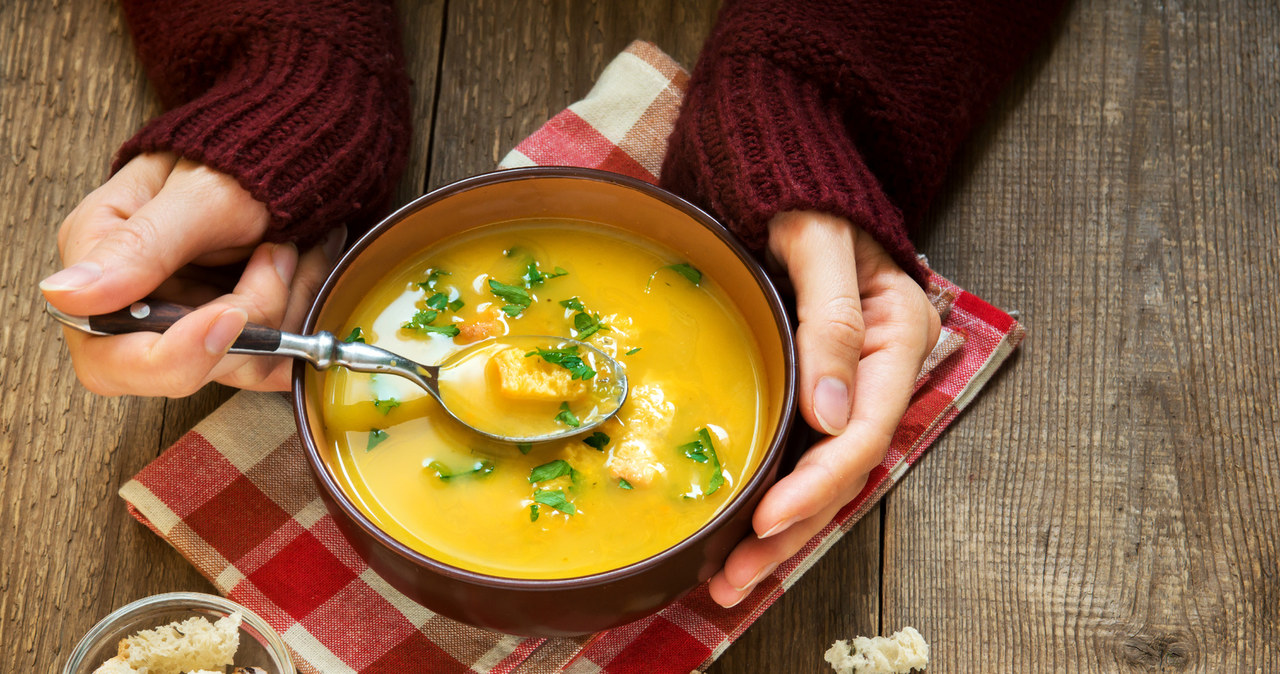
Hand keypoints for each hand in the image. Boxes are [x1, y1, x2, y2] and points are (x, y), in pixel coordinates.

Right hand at [40, 152, 344, 395]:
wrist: (283, 149)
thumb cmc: (233, 159)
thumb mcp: (198, 193)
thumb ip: (140, 246)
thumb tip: (65, 295)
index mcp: (101, 265)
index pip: (109, 356)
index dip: (176, 355)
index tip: (232, 314)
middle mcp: (136, 305)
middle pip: (180, 372)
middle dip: (248, 320)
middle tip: (279, 255)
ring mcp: (190, 326)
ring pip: (240, 364)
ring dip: (286, 302)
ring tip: (292, 244)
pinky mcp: (235, 336)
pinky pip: (275, 357)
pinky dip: (302, 312)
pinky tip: (303, 263)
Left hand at [710, 211, 940, 606]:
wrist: (790, 173)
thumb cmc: (807, 195)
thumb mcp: (819, 243)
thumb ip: (830, 320)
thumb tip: (828, 414)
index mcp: (895, 337)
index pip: (863, 431)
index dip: (817, 483)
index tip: (769, 519)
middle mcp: (877, 373)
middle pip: (842, 471)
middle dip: (792, 532)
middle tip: (735, 579)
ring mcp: (847, 385)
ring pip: (820, 475)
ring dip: (780, 532)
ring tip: (729, 581)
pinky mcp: (812, 388)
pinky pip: (798, 454)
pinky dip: (773, 498)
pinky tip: (741, 534)